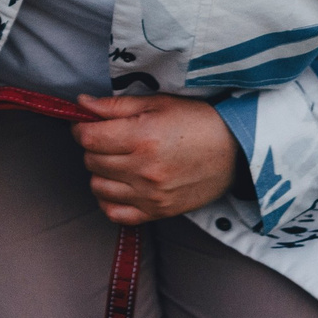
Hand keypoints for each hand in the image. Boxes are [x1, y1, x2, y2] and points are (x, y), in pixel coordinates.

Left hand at [72, 93, 245, 224]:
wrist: (236, 149)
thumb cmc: (197, 120)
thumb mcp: (158, 103)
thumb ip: (115, 106)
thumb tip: (81, 104)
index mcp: (142, 137)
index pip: (89, 138)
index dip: (81, 128)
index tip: (87, 124)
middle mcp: (144, 169)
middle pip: (91, 161)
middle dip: (93, 147)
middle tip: (107, 139)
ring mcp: (150, 194)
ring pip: (99, 187)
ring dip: (100, 172)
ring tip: (115, 161)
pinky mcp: (159, 211)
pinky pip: (116, 214)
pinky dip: (110, 200)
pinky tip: (119, 185)